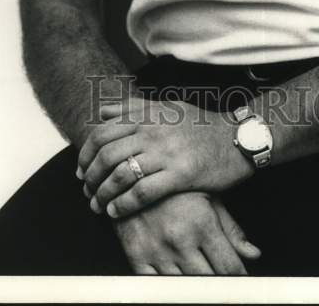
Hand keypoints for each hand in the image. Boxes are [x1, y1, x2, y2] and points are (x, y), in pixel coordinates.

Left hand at [77, 96, 251, 218]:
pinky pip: (142, 192)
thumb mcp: (168, 107)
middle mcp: (153, 131)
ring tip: (97, 206)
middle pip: (107, 154)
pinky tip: (116, 212)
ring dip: (103, 193)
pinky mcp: (180, 174)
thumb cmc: (201, 126)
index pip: (103, 132)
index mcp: (148, 115)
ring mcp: (166, 153)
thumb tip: (104, 111)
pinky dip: (123, 204)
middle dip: (91, 176)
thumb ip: (135, 107)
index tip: (81, 169)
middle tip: (87, 191)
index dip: (86, 153)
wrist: (237, 139)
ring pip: (121, 174)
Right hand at [113, 190, 260, 274]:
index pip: (229, 267)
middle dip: (220, 285)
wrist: (131, 172)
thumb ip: (232, 229)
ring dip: (196, 288)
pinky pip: (156, 286)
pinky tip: (178, 281)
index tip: (242, 280)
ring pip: (184, 288)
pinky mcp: (136, 256)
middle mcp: (180, 239)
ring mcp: (157, 250)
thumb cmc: (176, 185)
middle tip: (224, 283)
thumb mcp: (208, 198)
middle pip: (209, 282)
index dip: (239, 277)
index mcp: (201, 223)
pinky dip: (169, 288)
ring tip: (202, 279)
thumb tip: (254, 255)